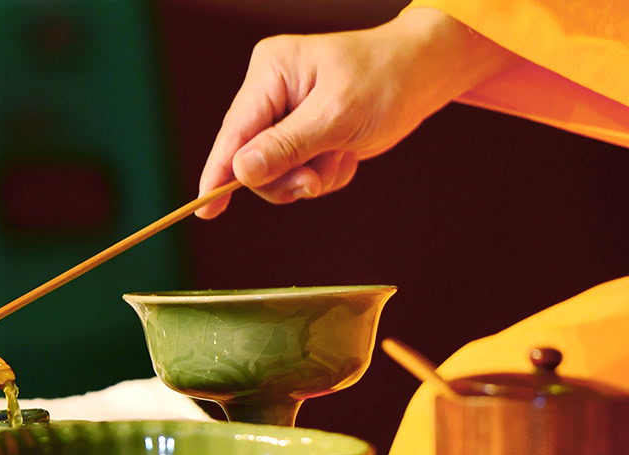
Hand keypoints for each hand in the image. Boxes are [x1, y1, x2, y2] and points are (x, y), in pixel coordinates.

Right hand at [196, 7, 520, 217]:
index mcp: (271, 72)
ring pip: (277, 173)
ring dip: (311, 178)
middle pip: (252, 159)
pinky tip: (346, 154)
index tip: (205, 209)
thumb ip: (288, 146)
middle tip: (315, 180)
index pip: (235, 131)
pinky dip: (325, 175)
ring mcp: (287, 115)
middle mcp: (272, 92)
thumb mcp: (337, 115)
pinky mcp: (304, 134)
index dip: (219, 171)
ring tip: (340, 157)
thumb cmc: (386, 79)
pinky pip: (299, 173)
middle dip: (286, 178)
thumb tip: (242, 172)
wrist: (423, 74)